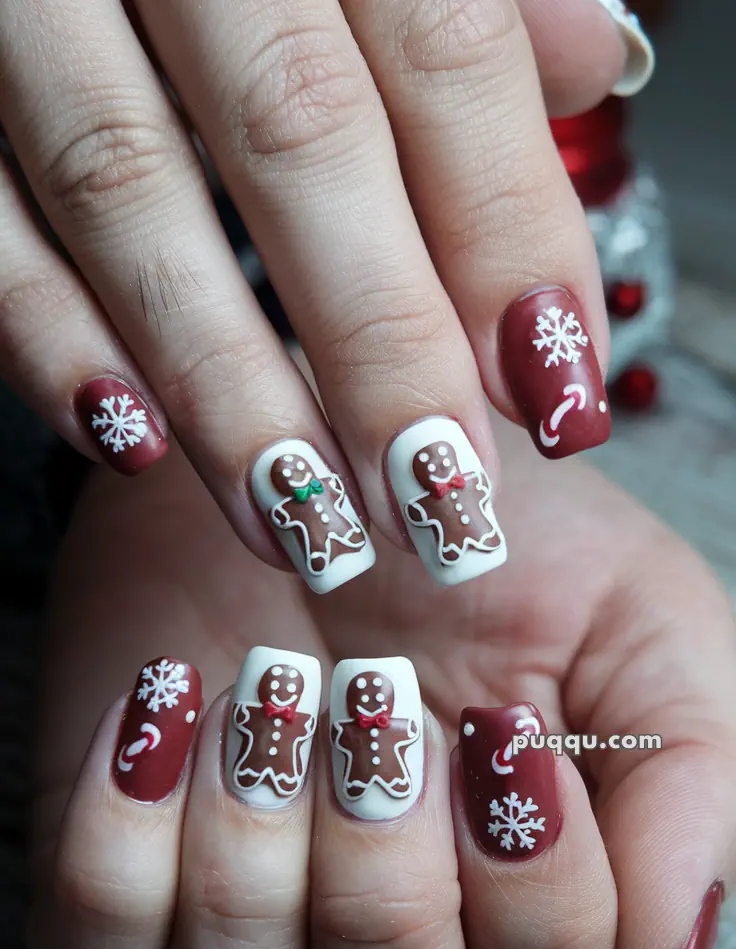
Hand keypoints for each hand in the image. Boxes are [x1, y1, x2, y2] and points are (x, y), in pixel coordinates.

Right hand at [0, 0, 651, 594]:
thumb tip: (592, 64)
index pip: (443, 53)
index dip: (505, 231)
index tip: (552, 391)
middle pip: (300, 136)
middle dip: (381, 343)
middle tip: (441, 500)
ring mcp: (33, 0)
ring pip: (127, 186)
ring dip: (225, 381)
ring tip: (306, 520)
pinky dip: (47, 331)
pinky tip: (131, 440)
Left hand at [29, 414, 735, 948]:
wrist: (320, 452)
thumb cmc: (493, 548)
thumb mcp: (643, 631)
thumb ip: (689, 795)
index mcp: (540, 936)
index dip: (543, 911)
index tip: (502, 729)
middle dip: (388, 900)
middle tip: (375, 715)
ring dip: (255, 879)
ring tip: (269, 700)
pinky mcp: (119, 911)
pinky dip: (122, 847)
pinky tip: (168, 704)